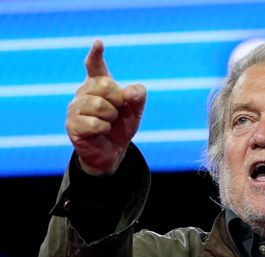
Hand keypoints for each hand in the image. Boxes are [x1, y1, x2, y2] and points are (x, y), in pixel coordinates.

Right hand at [66, 39, 145, 175]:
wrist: (112, 151)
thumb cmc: (121, 126)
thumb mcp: (135, 111)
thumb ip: (138, 97)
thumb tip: (130, 92)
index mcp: (99, 84)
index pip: (95, 66)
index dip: (96, 55)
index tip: (99, 43)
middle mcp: (84, 91)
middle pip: (104, 85)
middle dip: (117, 100)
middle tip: (117, 111)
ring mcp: (75, 107)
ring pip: (98, 105)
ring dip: (110, 117)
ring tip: (108, 122)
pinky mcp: (72, 124)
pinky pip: (94, 123)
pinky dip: (103, 129)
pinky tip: (100, 131)